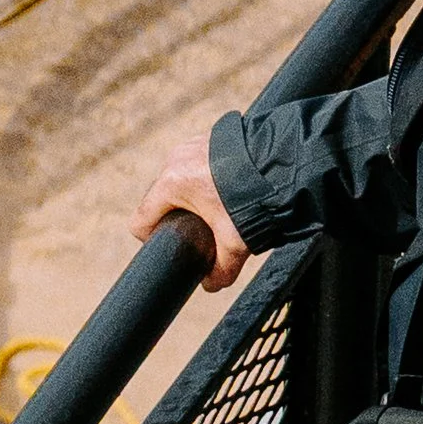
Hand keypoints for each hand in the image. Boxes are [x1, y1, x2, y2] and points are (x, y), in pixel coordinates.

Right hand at [134, 130, 248, 291]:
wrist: (281, 160)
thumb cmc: (253, 198)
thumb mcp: (235, 243)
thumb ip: (220, 270)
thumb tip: (211, 285)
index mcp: (171, 183)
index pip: (141, 219)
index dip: (152, 239)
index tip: (173, 245)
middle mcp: (175, 160)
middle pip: (161, 200)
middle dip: (178, 218)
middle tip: (204, 230)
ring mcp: (191, 145)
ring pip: (181, 180)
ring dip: (195, 197)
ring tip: (222, 209)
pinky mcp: (208, 138)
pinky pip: (198, 164)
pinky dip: (209, 178)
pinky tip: (231, 188)